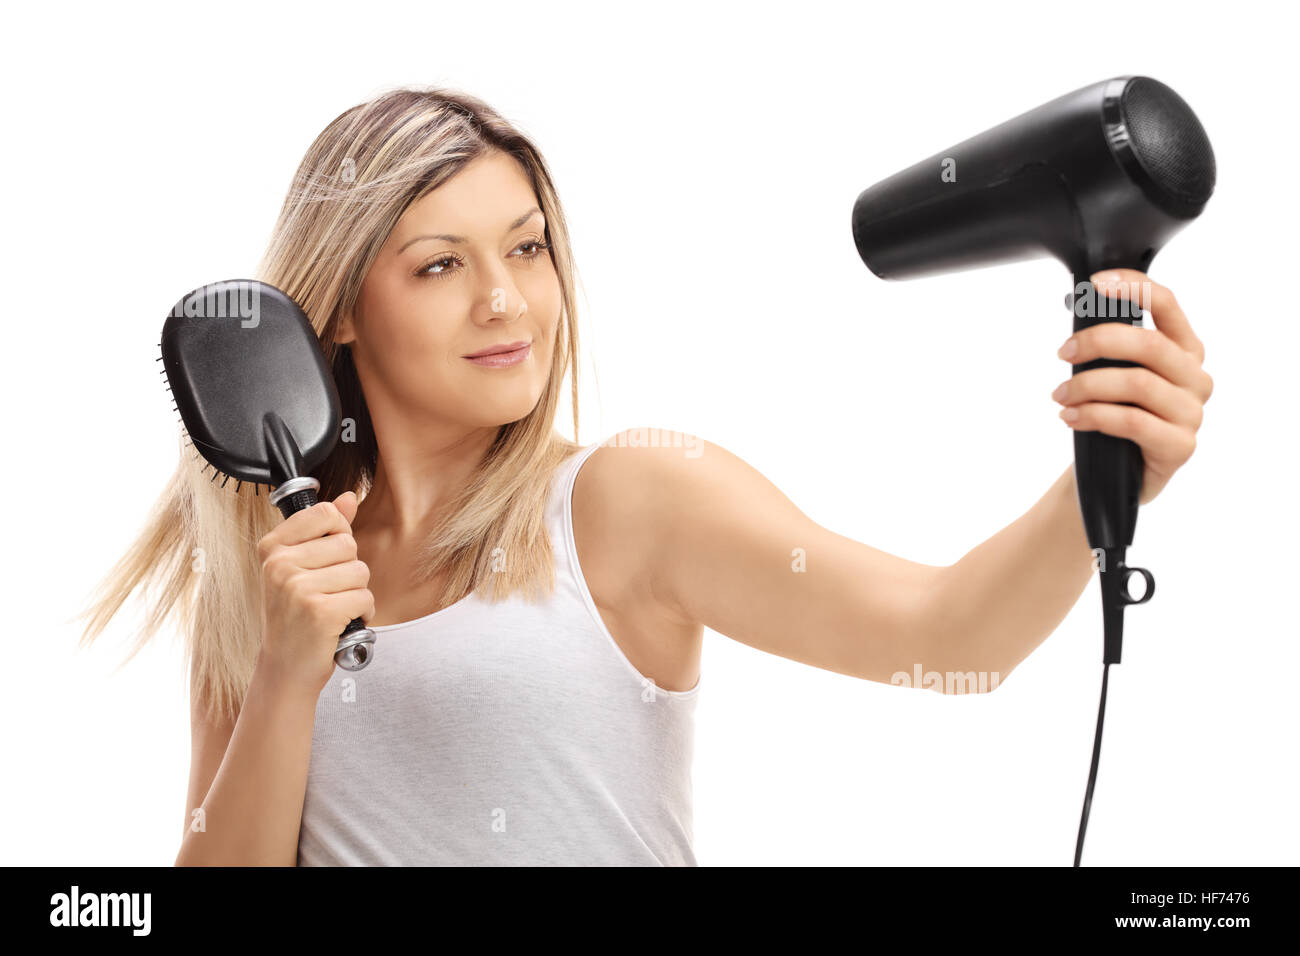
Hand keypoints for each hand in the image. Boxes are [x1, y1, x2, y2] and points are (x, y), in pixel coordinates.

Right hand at [255, 491, 373, 695]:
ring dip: (357, 593)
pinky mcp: (320, 612)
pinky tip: (342, 624)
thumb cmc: (295, 616)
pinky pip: (365, 597)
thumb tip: (348, 497)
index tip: (326, 558)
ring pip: (360, 571)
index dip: (338, 534)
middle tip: (327, 593)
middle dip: (349, 570)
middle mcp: (280, 565)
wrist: (285, 669)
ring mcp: (298, 588)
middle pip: (348, 544)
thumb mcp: (300, 568)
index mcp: (272, 548)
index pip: (325, 513)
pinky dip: (363, 613)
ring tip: (334, 609)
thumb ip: (325, 530)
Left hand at [1052, 269, 1212, 504]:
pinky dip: (1094, 416)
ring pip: (1137, 384)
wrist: (1113, 476)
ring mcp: (1192, 414)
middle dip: (1098, 342)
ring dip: (1087, 385)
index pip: (1167, 304)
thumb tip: (1078, 309)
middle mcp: (1196, 378)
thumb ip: (1109, 347)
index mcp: (1184, 349)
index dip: (1133, 288)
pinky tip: (1069, 417)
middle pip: (1149, 344)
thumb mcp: (1111, 374)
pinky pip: (1133, 422)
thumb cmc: (1112, 416)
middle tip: (1063, 352)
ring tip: (1059, 395)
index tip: (1094, 284)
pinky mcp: (1180, 447)